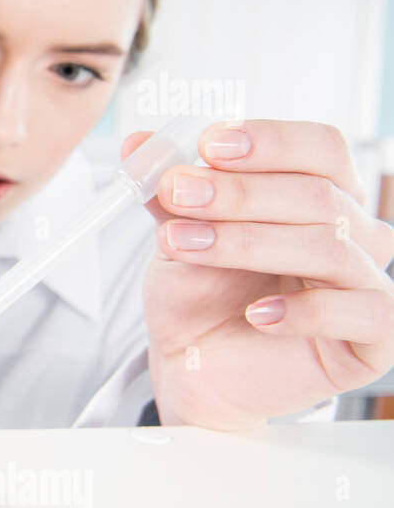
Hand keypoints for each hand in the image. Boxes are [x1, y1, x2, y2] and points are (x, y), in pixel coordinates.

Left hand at [123, 119, 393, 429]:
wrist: (194, 367)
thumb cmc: (200, 296)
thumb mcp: (178, 235)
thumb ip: (169, 192)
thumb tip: (138, 143)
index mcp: (323, 193)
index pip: (322, 148)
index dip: (271, 140)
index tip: (208, 144)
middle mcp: (357, 233)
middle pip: (319, 194)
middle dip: (238, 192)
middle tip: (177, 193)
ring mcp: (369, 284)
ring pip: (330, 247)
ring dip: (248, 241)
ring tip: (183, 245)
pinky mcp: (374, 341)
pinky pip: (362, 313)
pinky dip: (303, 311)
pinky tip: (255, 313)